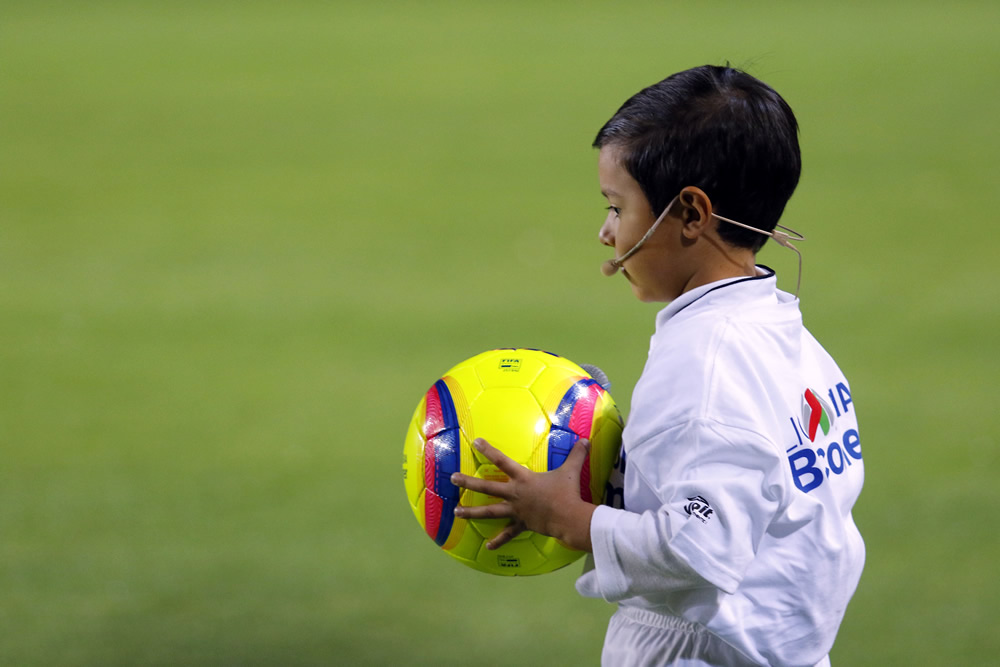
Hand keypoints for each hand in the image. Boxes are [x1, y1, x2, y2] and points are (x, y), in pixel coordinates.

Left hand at [450, 437, 596, 551]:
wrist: (568, 517)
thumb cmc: (567, 492)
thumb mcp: (571, 470)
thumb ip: (576, 454)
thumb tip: (586, 439)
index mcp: (523, 479)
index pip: (502, 461)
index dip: (488, 450)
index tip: (475, 442)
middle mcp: (515, 494)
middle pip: (487, 487)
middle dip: (468, 482)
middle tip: (452, 478)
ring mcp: (516, 511)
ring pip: (489, 511)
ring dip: (472, 512)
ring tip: (456, 512)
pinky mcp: (521, 525)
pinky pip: (508, 534)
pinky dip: (498, 541)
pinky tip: (487, 547)